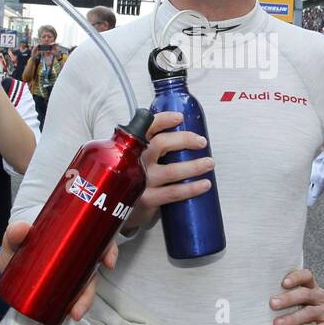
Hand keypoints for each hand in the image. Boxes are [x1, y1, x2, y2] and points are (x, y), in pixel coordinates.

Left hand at [0, 221, 117, 321]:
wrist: (4, 267)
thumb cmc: (14, 247)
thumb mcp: (13, 239)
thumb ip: (14, 232)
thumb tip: (22, 229)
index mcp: (70, 236)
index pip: (97, 238)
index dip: (108, 248)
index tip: (108, 261)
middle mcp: (74, 254)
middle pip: (94, 269)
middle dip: (94, 285)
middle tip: (86, 297)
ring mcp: (69, 272)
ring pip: (85, 286)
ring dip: (85, 301)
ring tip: (75, 313)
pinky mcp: (61, 288)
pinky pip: (74, 297)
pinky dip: (76, 306)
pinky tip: (71, 315)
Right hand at [122, 111, 213, 232]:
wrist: (114, 206)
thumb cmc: (131, 176)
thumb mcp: (134, 157)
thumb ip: (150, 145)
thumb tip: (183, 134)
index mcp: (133, 146)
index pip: (146, 127)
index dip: (163, 120)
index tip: (179, 117)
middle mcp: (135, 161)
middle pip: (160, 144)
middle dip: (184, 140)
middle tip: (201, 142)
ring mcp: (141, 180)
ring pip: (172, 170)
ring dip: (195, 166)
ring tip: (209, 163)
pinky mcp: (147, 199)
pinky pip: (174, 192)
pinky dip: (191, 188)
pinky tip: (204, 185)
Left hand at [270, 268, 323, 324]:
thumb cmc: (319, 310)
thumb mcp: (310, 300)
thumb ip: (293, 298)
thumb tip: (262, 302)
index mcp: (313, 289)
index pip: (306, 276)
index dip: (296, 277)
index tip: (284, 282)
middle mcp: (321, 298)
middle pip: (305, 294)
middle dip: (288, 299)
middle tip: (272, 304)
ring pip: (311, 313)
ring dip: (293, 318)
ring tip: (278, 324)